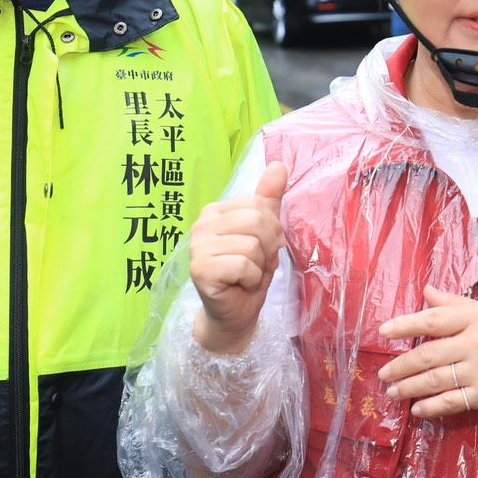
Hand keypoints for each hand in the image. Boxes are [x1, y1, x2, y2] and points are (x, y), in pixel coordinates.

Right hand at [188, 161, 287, 354]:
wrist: (235, 313)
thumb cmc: (248, 271)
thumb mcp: (265, 233)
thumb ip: (269, 198)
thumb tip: (279, 165)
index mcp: (216, 210)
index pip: (259, 205)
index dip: (271, 230)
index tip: (260, 248)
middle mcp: (202, 224)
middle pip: (257, 221)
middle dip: (268, 247)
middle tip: (256, 264)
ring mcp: (198, 246)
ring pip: (252, 244)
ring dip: (259, 265)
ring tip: (247, 275)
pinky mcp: (200, 269)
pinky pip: (243, 264)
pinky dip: (250, 278)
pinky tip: (239, 284)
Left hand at [376, 285, 477, 418]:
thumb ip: (455, 304)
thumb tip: (425, 291)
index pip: (433, 320)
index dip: (404, 325)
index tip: (383, 331)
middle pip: (428, 354)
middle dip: (400, 365)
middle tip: (383, 372)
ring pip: (435, 380)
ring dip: (408, 387)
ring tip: (392, 391)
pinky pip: (450, 402)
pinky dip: (429, 407)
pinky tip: (416, 409)